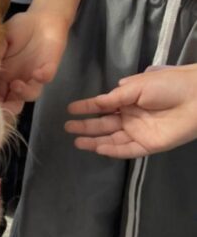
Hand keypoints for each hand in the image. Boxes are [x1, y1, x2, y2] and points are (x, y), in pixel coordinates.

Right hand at [0, 10, 69, 112]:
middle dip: (6, 108)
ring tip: (16, 85)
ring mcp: (34, 76)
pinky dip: (42, 77)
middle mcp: (18, 79)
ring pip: (30, 95)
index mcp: (3, 75)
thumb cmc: (19, 28)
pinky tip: (37, 73)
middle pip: (12, 101)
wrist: (42, 17)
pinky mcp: (49, 67)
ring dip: (22, 94)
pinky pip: (46, 77)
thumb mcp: (0, 39)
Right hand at [65, 64, 196, 158]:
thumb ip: (115, 98)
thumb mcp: (137, 86)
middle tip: (67, 127)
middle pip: (104, 124)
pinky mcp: (149, 146)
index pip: (103, 105)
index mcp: (129, 100)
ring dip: (94, 140)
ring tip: (76, 141)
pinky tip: (97, 148)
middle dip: (85, 126)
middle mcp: (131, 117)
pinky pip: (127, 150)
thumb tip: (99, 101)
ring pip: (111, 139)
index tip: (70, 109)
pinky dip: (112, 150)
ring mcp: (139, 132)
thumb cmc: (168, 86)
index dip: (87, 107)